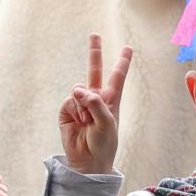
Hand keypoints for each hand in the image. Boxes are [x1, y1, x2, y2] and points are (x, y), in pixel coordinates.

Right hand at [58, 33, 132, 175]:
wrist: (88, 162)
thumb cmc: (104, 144)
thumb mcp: (107, 123)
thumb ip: (95, 103)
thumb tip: (77, 89)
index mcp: (111, 100)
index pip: (117, 77)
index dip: (122, 62)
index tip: (128, 48)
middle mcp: (96, 99)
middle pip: (94, 70)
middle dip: (94, 53)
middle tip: (95, 34)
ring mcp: (80, 104)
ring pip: (78, 90)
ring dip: (83, 105)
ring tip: (87, 121)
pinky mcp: (67, 111)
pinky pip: (69, 101)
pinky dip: (74, 110)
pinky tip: (78, 122)